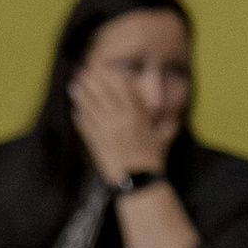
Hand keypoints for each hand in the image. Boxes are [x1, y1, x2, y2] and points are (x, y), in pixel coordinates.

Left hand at [68, 64, 167, 188]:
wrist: (137, 180)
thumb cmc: (153, 160)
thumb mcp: (163, 139)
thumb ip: (168, 125)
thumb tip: (175, 118)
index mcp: (136, 113)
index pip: (121, 87)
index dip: (111, 76)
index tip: (103, 67)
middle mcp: (119, 118)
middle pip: (102, 93)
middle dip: (90, 81)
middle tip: (80, 71)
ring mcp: (105, 129)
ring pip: (89, 107)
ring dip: (80, 96)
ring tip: (72, 86)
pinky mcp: (95, 142)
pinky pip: (84, 126)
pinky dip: (79, 118)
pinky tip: (75, 111)